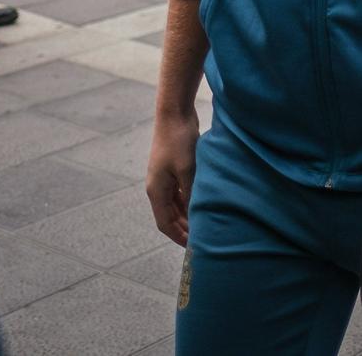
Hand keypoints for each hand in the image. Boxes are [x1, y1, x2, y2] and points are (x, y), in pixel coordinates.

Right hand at [145, 107, 199, 245]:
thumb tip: (194, 216)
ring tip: (204, 225)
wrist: (175, 114)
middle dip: (184, 229)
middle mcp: (158, 187)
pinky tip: (203, 205)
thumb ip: (190, 194)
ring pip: (175, 205)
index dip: (177, 237)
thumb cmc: (179, 141)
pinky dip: (189, 202)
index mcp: (156, 191)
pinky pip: (179, 193)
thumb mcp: (187, 170)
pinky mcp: (173, 169)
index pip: (164, 223)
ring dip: (187, 216)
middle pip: (169, 216)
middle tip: (202, 239)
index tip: (193, 248)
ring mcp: (164, 178)